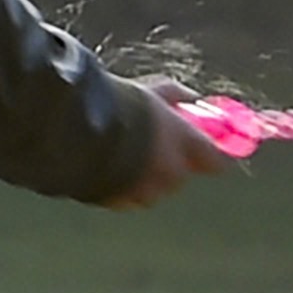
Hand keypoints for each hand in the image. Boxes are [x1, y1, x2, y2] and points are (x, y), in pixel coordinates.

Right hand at [103, 82, 242, 209]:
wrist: (74, 126)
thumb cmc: (116, 104)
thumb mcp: (151, 91)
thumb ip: (175, 97)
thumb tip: (190, 98)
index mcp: (186, 145)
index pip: (218, 161)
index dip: (213, 154)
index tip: (207, 146)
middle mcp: (170, 173)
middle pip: (180, 176)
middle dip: (170, 164)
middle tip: (151, 145)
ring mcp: (143, 190)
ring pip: (151, 191)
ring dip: (143, 178)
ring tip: (120, 155)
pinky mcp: (115, 201)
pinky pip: (123, 198)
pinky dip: (118, 186)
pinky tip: (102, 167)